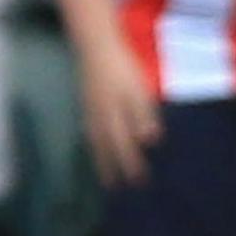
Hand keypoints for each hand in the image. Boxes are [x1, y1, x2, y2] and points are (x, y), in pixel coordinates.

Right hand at [78, 51, 162, 187]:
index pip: (125, 148)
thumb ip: (143, 115)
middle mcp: (100, 121)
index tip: (139, 182)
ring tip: (104, 178)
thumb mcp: (139, 89)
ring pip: (95, 144)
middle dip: (113, 170)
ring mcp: (90, 114)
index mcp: (115, 117)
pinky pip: (89, 134)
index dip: (132, 165)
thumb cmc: (122, 67)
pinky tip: (95, 149)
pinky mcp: (85, 105)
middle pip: (107, 150)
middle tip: (116, 189)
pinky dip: (92, 146)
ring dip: (100, 162)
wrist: (95, 46)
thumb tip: (150, 141)